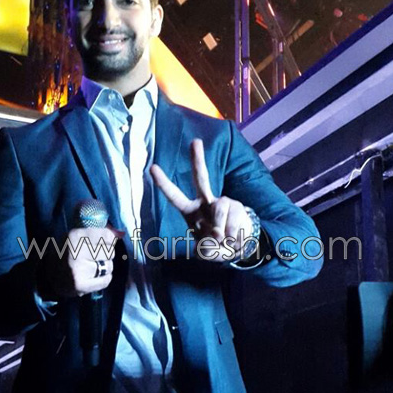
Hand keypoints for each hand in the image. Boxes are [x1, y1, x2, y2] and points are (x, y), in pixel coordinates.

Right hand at [38, 226, 121, 298]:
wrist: (48, 275)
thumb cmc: (66, 252)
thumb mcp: (77, 237)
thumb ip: (99, 233)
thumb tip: (121, 233)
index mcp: (75, 236)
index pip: (107, 236)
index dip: (109, 240)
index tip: (103, 242)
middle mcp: (76, 251)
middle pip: (109, 251)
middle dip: (105, 254)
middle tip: (93, 256)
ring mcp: (78, 269)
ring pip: (109, 266)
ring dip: (104, 267)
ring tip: (91, 267)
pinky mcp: (81, 285)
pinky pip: (106, 280)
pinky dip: (103, 279)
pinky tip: (93, 276)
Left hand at [150, 138, 252, 261]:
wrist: (239, 248)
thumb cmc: (217, 247)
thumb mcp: (207, 252)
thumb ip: (207, 247)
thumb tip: (217, 233)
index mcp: (191, 212)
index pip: (175, 197)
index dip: (164, 184)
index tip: (152, 167)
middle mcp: (205, 203)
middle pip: (201, 178)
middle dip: (198, 160)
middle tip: (196, 141)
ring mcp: (222, 203)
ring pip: (219, 206)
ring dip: (221, 227)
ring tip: (223, 239)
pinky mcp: (236, 206)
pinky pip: (232, 216)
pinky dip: (231, 231)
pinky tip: (233, 236)